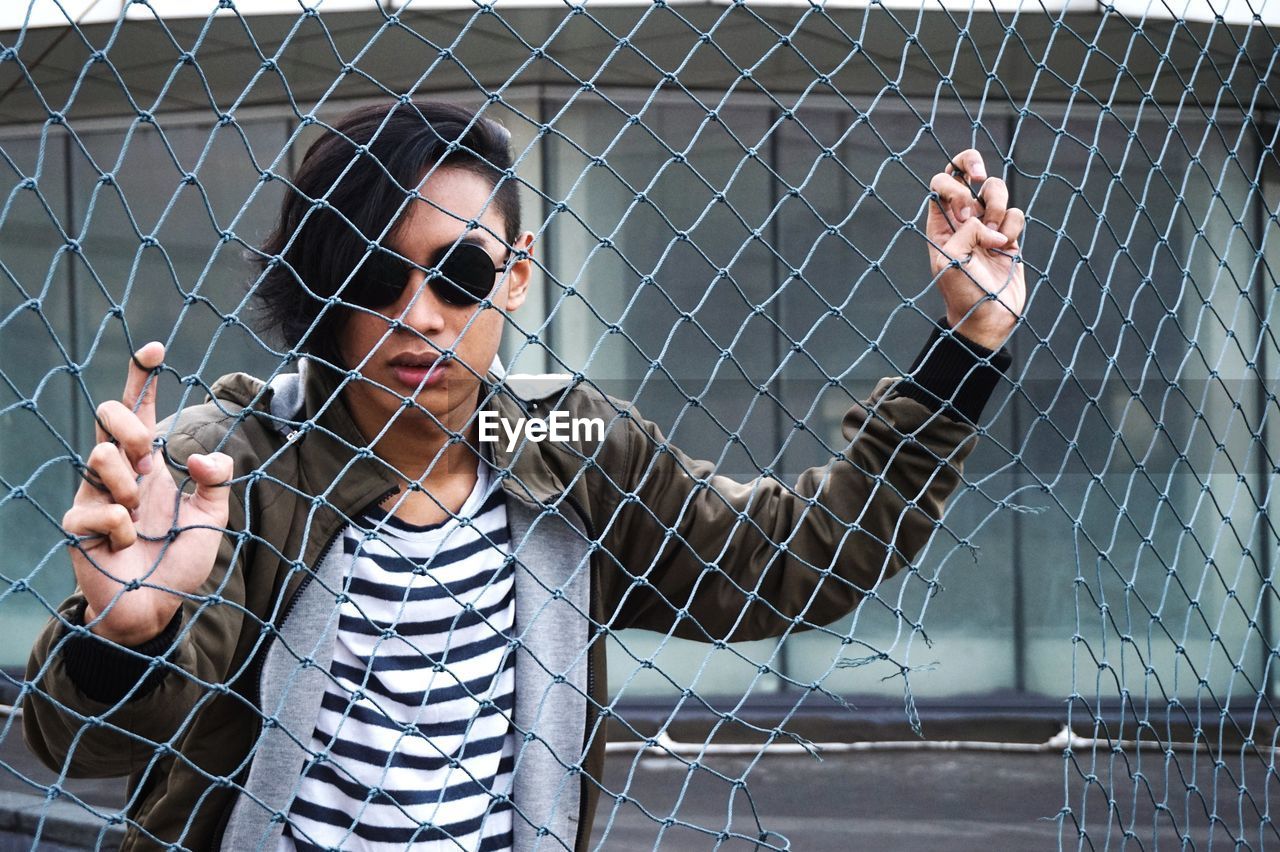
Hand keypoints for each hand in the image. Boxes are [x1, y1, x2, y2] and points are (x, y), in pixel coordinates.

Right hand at [61, 342, 232, 645]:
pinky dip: (121, 528)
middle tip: (149, 458)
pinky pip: (102, 509)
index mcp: (148, 465)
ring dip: (128, 486)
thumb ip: (217, 480)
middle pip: (107, 418)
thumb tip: (197, 456)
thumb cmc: (178, 558)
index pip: (139, 412)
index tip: (153, 348)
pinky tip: (123, 544)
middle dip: (128, 427)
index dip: (142, 379)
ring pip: (99, 456)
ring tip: (137, 517)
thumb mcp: (212, 516)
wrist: (156, 604)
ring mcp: (94, 496)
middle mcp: (119, 474)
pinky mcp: (78, 524)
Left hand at [925, 149, 1026, 349]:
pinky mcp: (1010, 235)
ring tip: (996, 236)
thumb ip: (965, 232)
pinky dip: (1014, 227)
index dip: (953, 185)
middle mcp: (963, 219)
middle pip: (966, 171)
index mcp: (940, 224)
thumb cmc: (962, 293)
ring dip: (998, 205)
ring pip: (996, 189)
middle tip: (978, 177)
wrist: (988, 318)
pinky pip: (1016, 214)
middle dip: (973, 164)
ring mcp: (988, 224)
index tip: (964, 210)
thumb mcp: (950, 262)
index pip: (940, 183)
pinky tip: (1006, 247)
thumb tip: (989, 223)